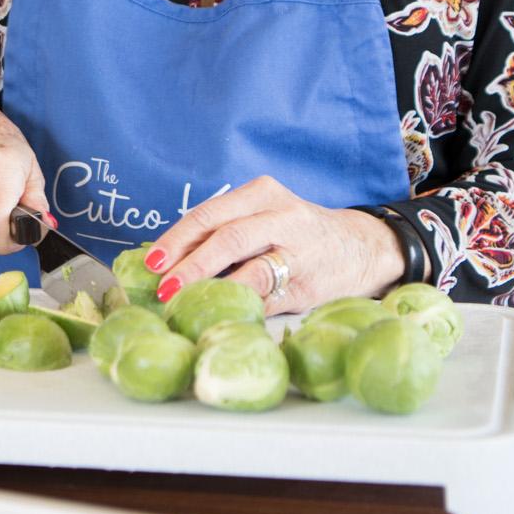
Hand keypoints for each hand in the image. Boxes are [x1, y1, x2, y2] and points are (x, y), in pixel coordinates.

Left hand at [142, 176, 404, 315]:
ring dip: (213, 291)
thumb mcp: (263, 214)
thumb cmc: (294, 231)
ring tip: (184, 304)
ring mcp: (300, 253)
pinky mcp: (309, 287)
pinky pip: (267, 302)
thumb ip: (224, 231)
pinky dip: (239, 311)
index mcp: (262, 194)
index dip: (178, 239)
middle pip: (228, 238)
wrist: (360, 247)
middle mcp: (283, 217)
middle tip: (163, 287)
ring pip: (251, 272)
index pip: (211, 214)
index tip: (152, 262)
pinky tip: (217, 319)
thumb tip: (164, 262)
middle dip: (191, 265)